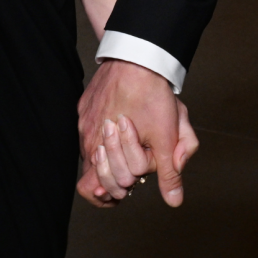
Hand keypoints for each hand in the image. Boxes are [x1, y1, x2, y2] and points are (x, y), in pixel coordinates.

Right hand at [77, 59, 198, 207]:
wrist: (138, 55)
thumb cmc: (152, 95)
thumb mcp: (168, 137)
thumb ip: (170, 173)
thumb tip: (174, 201)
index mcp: (103, 150)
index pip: (93, 190)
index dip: (114, 193)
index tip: (128, 188)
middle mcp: (87, 138)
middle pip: (92, 172)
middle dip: (115, 174)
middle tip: (134, 166)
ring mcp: (84, 120)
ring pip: (91, 149)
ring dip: (110, 153)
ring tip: (130, 142)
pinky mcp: (85, 104)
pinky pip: (90, 127)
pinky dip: (104, 132)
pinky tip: (122, 122)